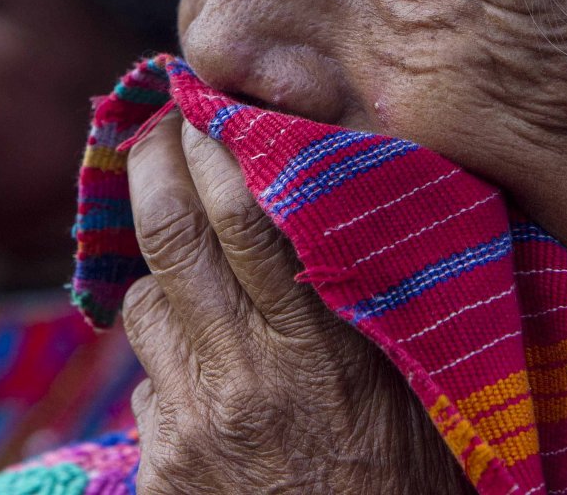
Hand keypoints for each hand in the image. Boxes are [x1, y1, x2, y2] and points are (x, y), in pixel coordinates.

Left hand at [123, 112, 473, 494]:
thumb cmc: (411, 486)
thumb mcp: (424, 385)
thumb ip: (391, 301)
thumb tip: (369, 213)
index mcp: (324, 344)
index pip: (254, 217)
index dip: (221, 151)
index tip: (209, 109)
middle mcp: (249, 373)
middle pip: (174, 235)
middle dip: (154, 164)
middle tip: (156, 126)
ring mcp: (196, 423)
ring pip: (144, 302)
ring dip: (160, 271)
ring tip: (188, 260)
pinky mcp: (162, 470)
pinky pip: (142, 382)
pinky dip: (166, 356)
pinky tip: (203, 366)